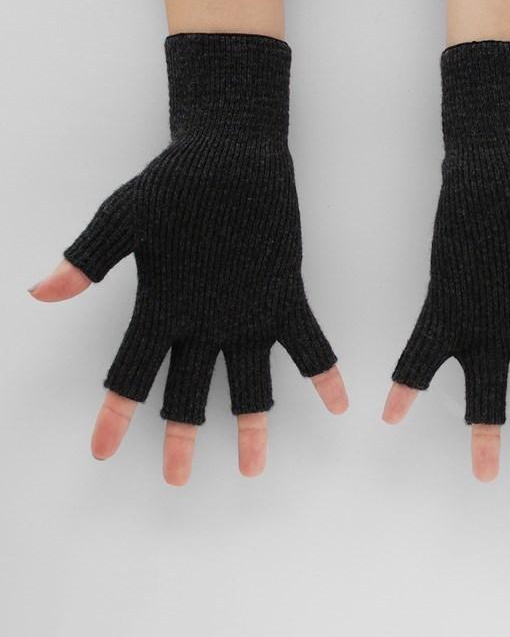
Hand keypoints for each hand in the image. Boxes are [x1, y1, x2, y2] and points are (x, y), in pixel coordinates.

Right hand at [30, 33, 347, 484]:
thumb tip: (41, 292)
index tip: (101, 453)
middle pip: (187, 393)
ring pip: (248, 383)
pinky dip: (322, 374)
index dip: (114, 416)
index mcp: (161, 311)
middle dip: (181, 436)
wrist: (230, 158)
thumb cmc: (175, 185)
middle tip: (177, 480)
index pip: (130, 375)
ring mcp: (245, 314)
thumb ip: (89, 258)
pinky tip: (339, 404)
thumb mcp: (124, 218)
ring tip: (252, 466)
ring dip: (252, 424)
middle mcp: (203, 323)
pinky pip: (307, 344)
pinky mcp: (283, 296)